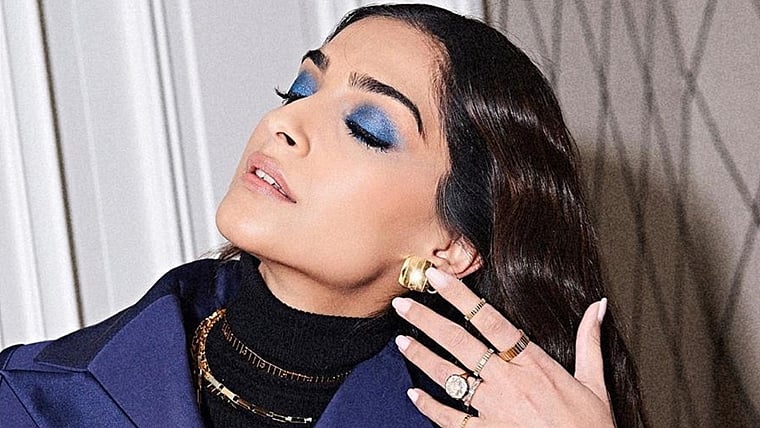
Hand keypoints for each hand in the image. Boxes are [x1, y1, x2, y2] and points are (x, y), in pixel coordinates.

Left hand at [391, 267, 613, 426]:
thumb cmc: (590, 427)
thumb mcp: (595, 382)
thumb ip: (589, 342)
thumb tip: (597, 307)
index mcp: (534, 363)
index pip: (489, 319)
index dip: (460, 295)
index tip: (438, 277)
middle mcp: (509, 382)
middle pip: (459, 342)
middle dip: (427, 320)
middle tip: (402, 303)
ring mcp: (494, 409)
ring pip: (449, 376)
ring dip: (422, 357)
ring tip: (401, 341)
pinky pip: (451, 419)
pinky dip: (430, 406)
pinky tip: (414, 394)